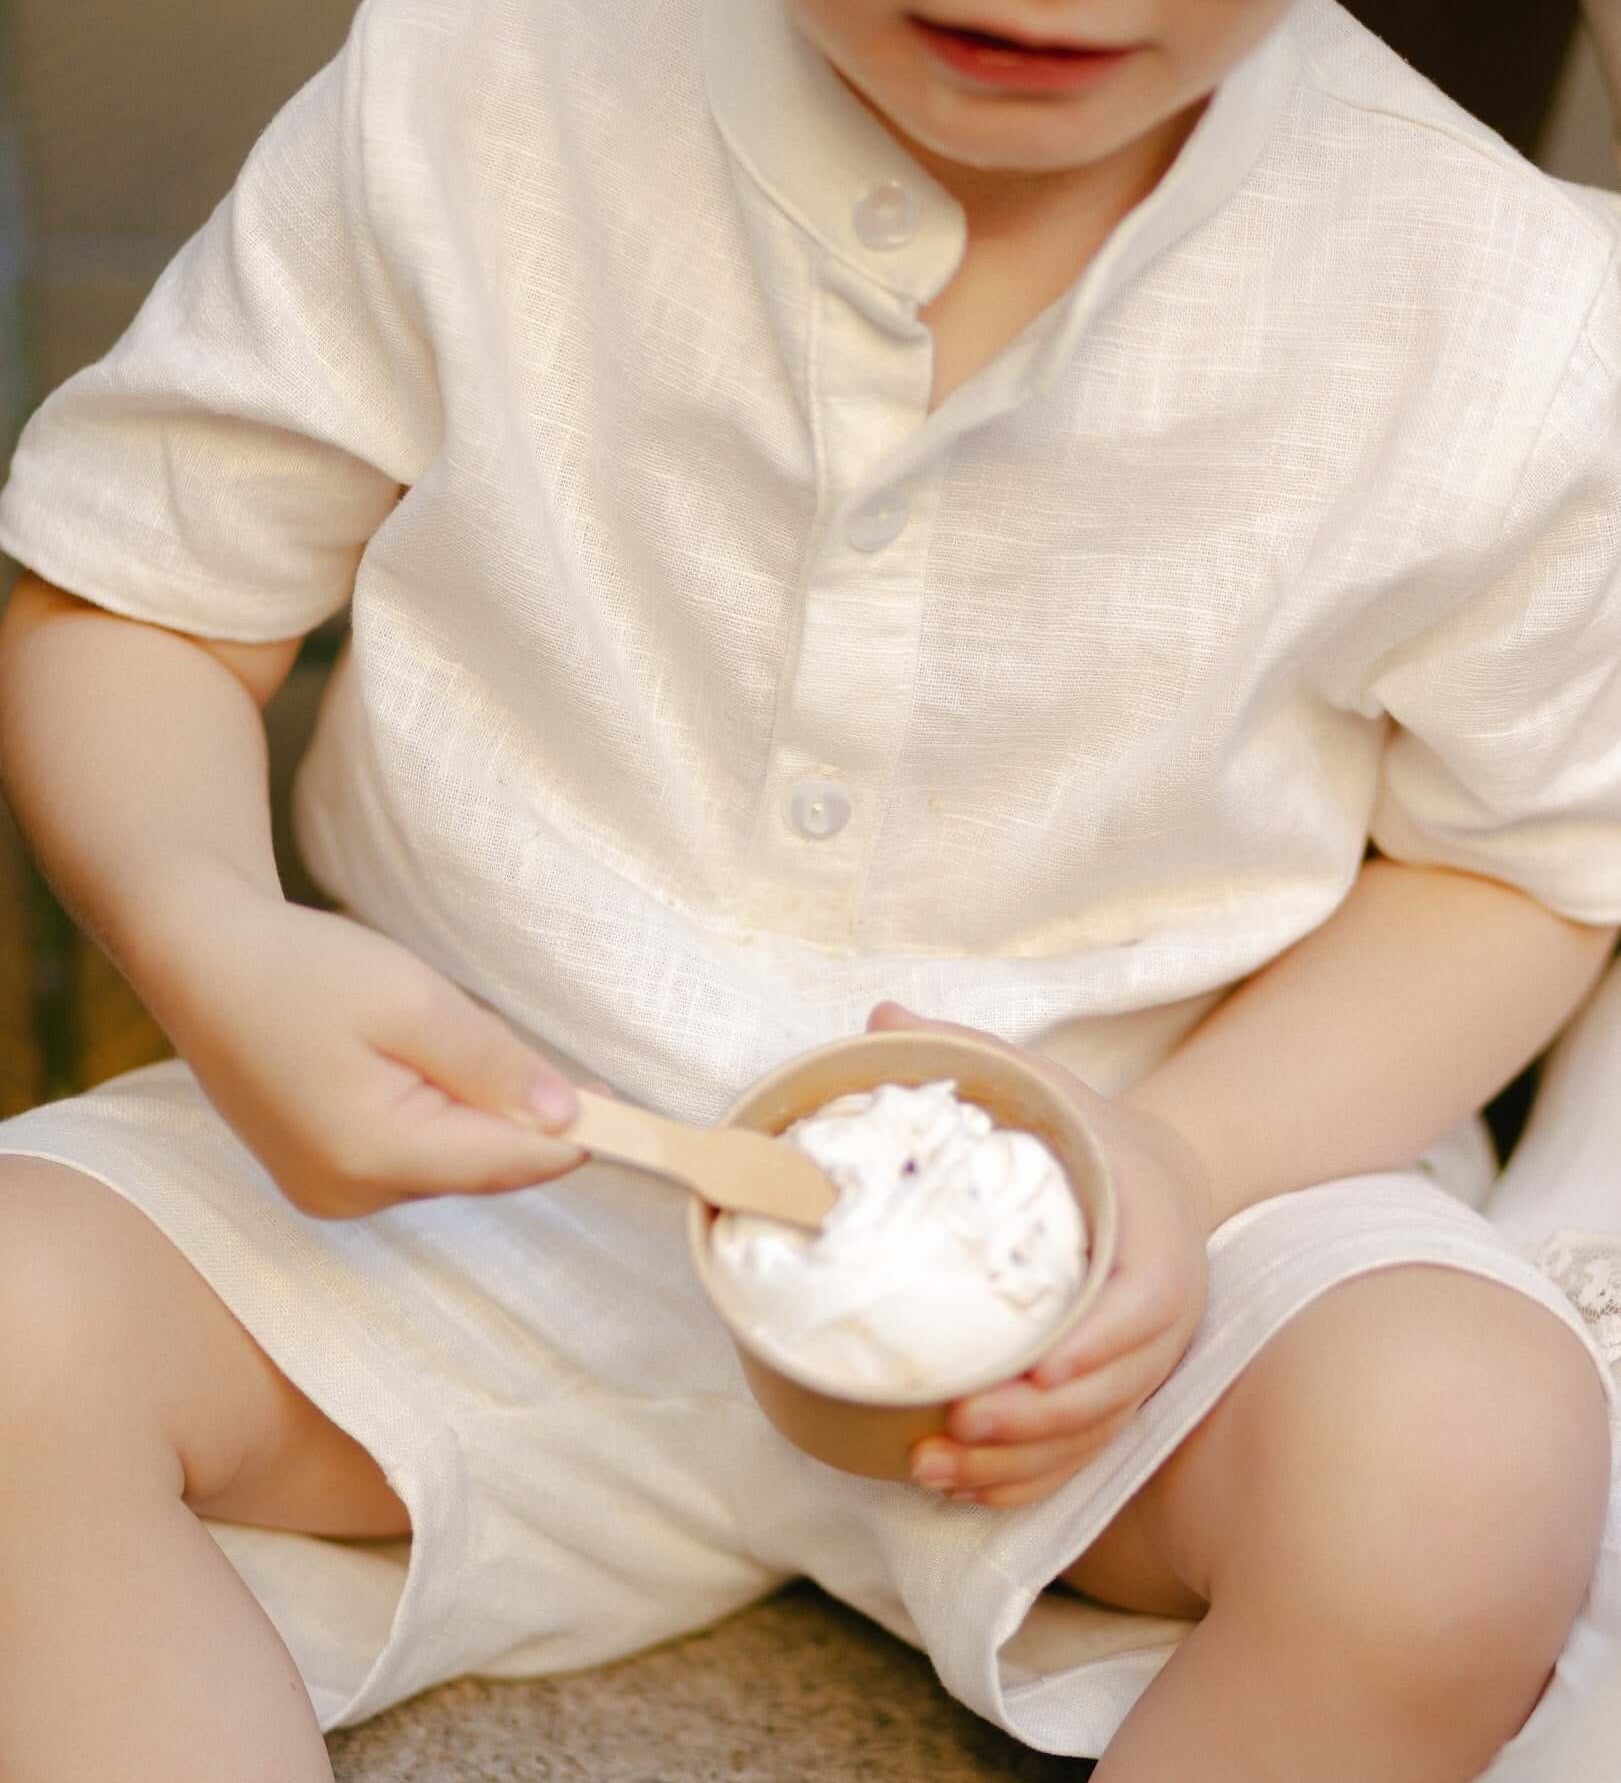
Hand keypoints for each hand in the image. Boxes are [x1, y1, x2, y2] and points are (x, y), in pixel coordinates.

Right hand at [144, 873, 584, 1216]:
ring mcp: (331, 1194)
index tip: (635, 1112)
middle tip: (546, 1058)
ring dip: (477, 1115)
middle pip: (483, 1168)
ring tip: (448, 1043)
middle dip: (522, 1118)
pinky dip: (439, 1119)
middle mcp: (351, 1195)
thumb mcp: (414, 1001)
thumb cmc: (303, 969)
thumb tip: (570, 1118)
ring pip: (451, 1163)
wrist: (201, 960)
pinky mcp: (322, 1176)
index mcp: (374, 1155)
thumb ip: (495, 1064)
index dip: (577, 1138)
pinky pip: (413, 1157)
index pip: (510, 1163)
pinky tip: (421, 1067)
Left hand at [868, 1004, 1212, 1508]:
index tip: (1034, 1363)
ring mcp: (1140, 1366)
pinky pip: (1078, 1457)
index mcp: (1155, 1240)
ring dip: (1016, 1464)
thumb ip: (969, 1055)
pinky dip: (1026, 1481)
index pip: (1143, 1306)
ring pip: (1090, 1436)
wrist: (1161, 1179)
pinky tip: (962, 1487)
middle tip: (954, 1423)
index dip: (1096, 1344)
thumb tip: (877, 1015)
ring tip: (932, 1465)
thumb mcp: (1043, 1085)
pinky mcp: (1113, 1396)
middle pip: (1112, 1390)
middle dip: (1034, 1420)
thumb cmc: (1089, 1135)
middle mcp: (1159, 1318)